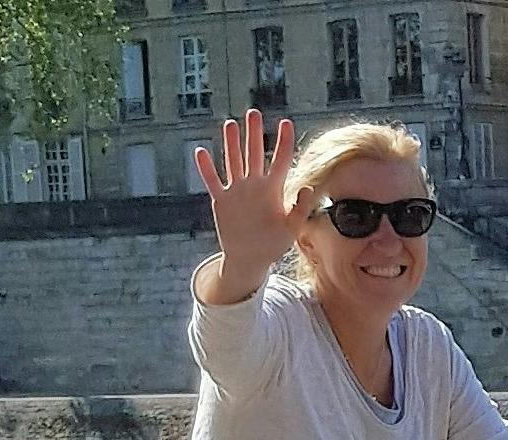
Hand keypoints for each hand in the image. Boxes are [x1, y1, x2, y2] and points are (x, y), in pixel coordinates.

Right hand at [192, 110, 310, 288]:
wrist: (250, 259)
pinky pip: (212, 181)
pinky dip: (206, 168)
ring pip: (233, 162)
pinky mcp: (221, 201)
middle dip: (253, 134)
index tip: (285, 122)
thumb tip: (307, 188)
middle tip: (253, 112)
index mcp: (273, 188)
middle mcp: (255, 185)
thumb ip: (299, 209)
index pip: (280, 159)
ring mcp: (237, 191)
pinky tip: (201, 152)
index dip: (283, 141)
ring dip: (231, 144)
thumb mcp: (291, 229)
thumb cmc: (273, 244)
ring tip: (230, 124)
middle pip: (254, 153)